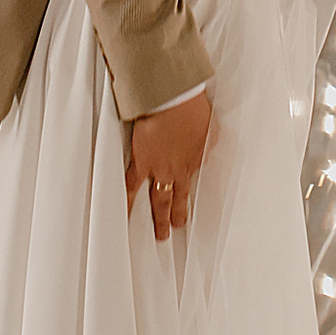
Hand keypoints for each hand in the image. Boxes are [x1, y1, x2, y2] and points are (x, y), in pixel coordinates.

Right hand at [124, 86, 212, 241]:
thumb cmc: (192, 106)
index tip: (187, 184)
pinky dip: (128, 200)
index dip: (190, 178)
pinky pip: (132, 185)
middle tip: (178, 225)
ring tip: (161, 233)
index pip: (195, 173)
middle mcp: (181, 168)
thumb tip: (205, 144)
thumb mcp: (210, 125)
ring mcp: (161, 168)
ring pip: (161, 199)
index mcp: (197, 157)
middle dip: (179, 213)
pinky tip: (125, 213)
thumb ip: (207, 139)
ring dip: (161, 218)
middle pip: (181, 196)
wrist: (173, 101)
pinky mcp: (143, 162)